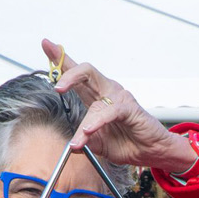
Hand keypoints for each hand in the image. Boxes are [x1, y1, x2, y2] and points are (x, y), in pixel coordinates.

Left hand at [43, 39, 198, 176]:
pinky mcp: (129, 107)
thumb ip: (85, 142)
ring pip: (92, 86)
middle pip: (84, 70)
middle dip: (65, 65)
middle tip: (56, 82)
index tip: (46, 45)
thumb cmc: (128, 143)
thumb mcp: (99, 145)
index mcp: (96, 97)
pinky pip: (109, 110)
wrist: (152, 152)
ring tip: (76, 133)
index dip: (61, 60)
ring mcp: (118, 97)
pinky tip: (88, 130)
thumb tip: (73, 145)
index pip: (76, 76)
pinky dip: (97, 121)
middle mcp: (106, 91)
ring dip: (79, 105)